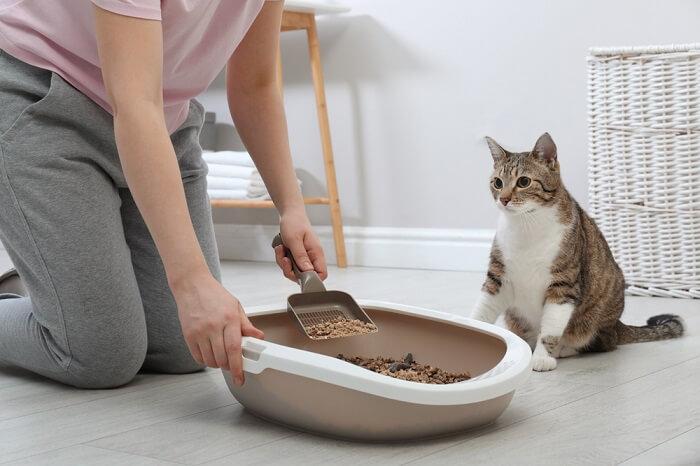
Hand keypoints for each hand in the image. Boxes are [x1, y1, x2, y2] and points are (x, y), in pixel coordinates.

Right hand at [172, 271, 263, 385]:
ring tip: (221, 355)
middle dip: (229, 367)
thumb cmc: (214, 294)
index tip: (240, 378)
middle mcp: (213, 326)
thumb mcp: (236, 306)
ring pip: (210, 360)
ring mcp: (199, 331)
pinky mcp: (188, 335)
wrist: (192, 285)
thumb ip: (247, 325)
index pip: (234, 349)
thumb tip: (258, 337)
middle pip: (222, 358)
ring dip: (217, 364)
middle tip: (232, 364)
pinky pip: (198, 357)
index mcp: (229, 318)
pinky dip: (205, 360)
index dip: (238, 367)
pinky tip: (210, 352)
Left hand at [274, 210, 327, 281]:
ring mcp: (303, 257)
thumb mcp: (295, 240)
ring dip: (283, 263)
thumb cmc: (294, 223)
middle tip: (285, 259)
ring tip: (281, 249)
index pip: (322, 273)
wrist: (290, 214)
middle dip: (290, 271)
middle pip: (305, 276)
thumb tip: (308, 271)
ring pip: (294, 271)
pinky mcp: (296, 257)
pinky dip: (281, 259)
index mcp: (316, 253)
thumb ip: (301, 256)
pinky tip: (280, 248)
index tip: (298, 274)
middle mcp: (311, 257)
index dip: (312, 279)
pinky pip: (288, 265)